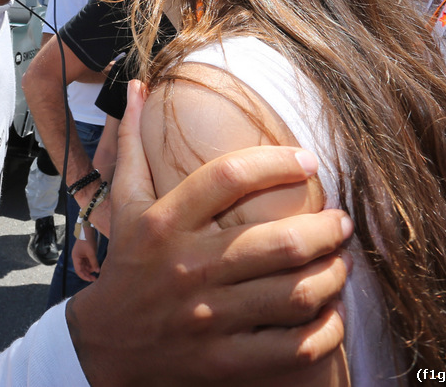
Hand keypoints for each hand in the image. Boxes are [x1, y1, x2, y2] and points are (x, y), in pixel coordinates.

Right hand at [66, 80, 350, 386]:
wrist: (104, 347)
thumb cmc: (126, 267)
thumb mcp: (124, 203)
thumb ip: (134, 144)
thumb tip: (140, 86)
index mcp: (165, 223)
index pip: (229, 177)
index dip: (277, 162)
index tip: (308, 160)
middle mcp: (188, 268)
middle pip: (277, 242)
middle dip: (325, 228)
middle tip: (341, 221)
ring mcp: (207, 317)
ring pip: (293, 294)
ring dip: (331, 275)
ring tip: (341, 263)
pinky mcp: (223, 361)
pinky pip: (292, 348)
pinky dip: (323, 330)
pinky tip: (330, 314)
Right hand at [72, 226, 100, 281]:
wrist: (87, 230)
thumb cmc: (87, 240)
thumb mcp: (91, 252)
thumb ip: (94, 262)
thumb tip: (97, 271)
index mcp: (76, 258)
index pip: (79, 271)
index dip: (84, 276)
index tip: (91, 280)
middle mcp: (77, 258)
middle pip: (82, 269)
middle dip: (88, 274)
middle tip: (95, 278)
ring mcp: (81, 256)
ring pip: (85, 266)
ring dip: (90, 269)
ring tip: (97, 271)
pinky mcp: (85, 253)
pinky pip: (87, 262)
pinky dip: (91, 265)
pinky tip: (96, 266)